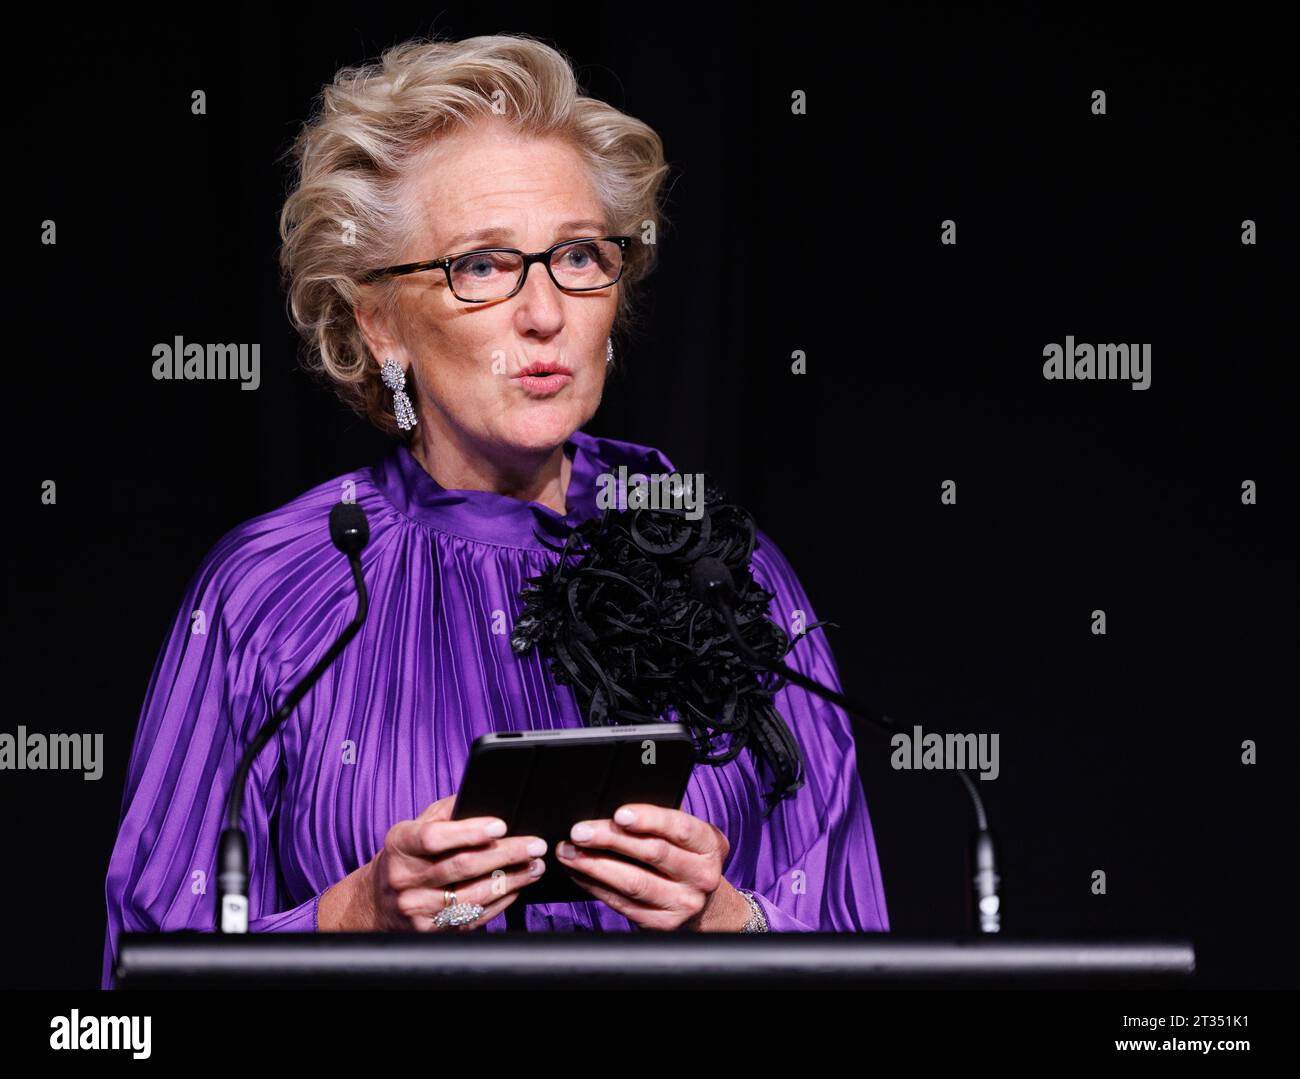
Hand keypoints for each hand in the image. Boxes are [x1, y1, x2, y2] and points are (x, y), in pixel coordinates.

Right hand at [319, 794, 546, 931]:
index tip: (501, 825)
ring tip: (535, 866)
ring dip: (511, 880)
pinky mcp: (431, 931)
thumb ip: (445, 812)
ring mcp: (417, 909)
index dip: (469, 831)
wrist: (376, 903)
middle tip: (535, 845)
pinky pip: (473, 916)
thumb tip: (482, 795)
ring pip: (472, 895)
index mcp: (401, 845)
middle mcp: (405, 879)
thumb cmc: (404, 857)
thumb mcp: (413, 828)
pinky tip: (517, 887)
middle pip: (462, 867)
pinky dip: (500, 902)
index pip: (434, 837)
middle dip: (505, 855)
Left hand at [555, 803, 751, 930]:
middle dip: (610, 839)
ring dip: (594, 866)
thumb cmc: (687, 857)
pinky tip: (578, 872)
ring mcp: (682, 903)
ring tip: (568, 852)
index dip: (649, 819)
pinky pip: (622, 903)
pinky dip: (595, 886)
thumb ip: (662, 820)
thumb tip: (614, 805)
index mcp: (710, 845)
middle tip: (579, 831)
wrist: (706, 906)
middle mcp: (701, 876)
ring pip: (633, 883)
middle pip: (652, 854)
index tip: (619, 814)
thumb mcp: (689, 835)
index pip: (679, 828)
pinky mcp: (661, 924)